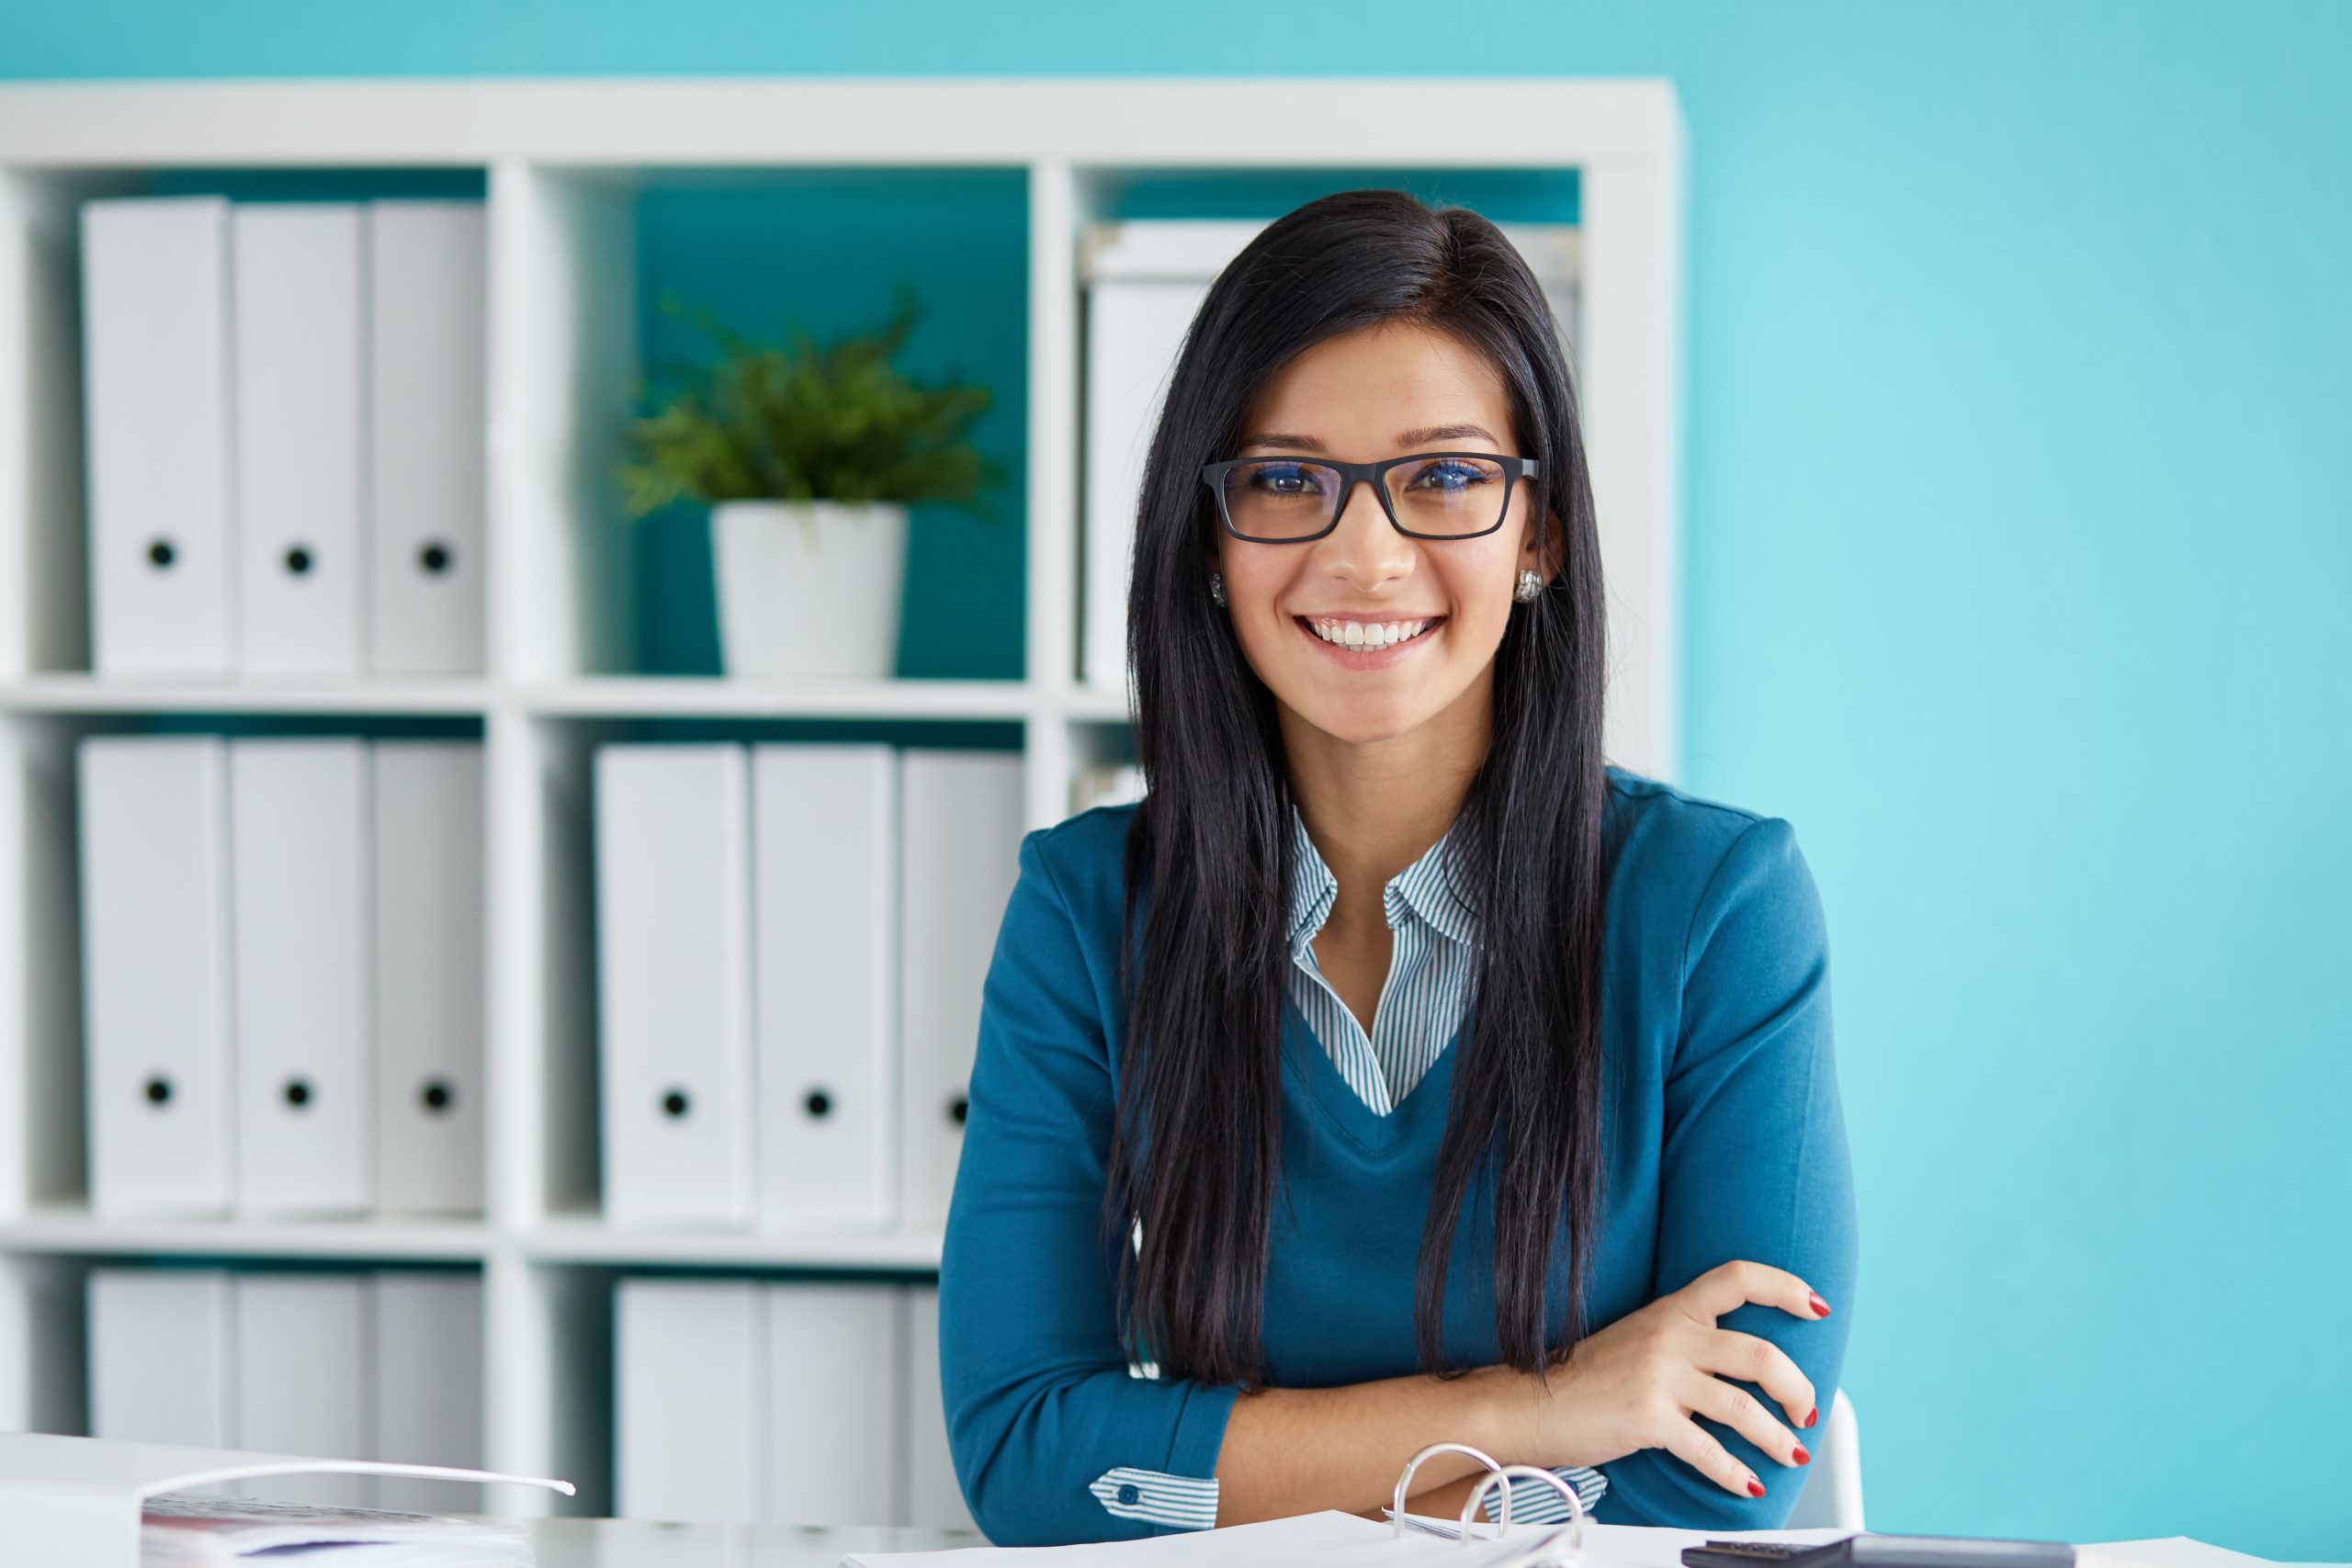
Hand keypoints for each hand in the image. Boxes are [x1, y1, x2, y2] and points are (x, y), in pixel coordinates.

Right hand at [1478, 1260, 1828, 1499]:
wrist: (1531, 1403)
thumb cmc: (1585, 1378)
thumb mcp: (1640, 1339)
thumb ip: (1686, 1341)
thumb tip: (1741, 1367)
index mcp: (1671, 1310)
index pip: (1737, 1278)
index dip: (1784, 1287)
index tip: (1815, 1307)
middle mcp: (1669, 1336)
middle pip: (1760, 1353)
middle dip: (1797, 1388)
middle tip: (1807, 1410)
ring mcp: (1658, 1377)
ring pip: (1743, 1406)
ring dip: (1776, 1437)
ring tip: (1790, 1452)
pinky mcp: (1647, 1418)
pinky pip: (1709, 1449)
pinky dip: (1735, 1473)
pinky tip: (1748, 1485)